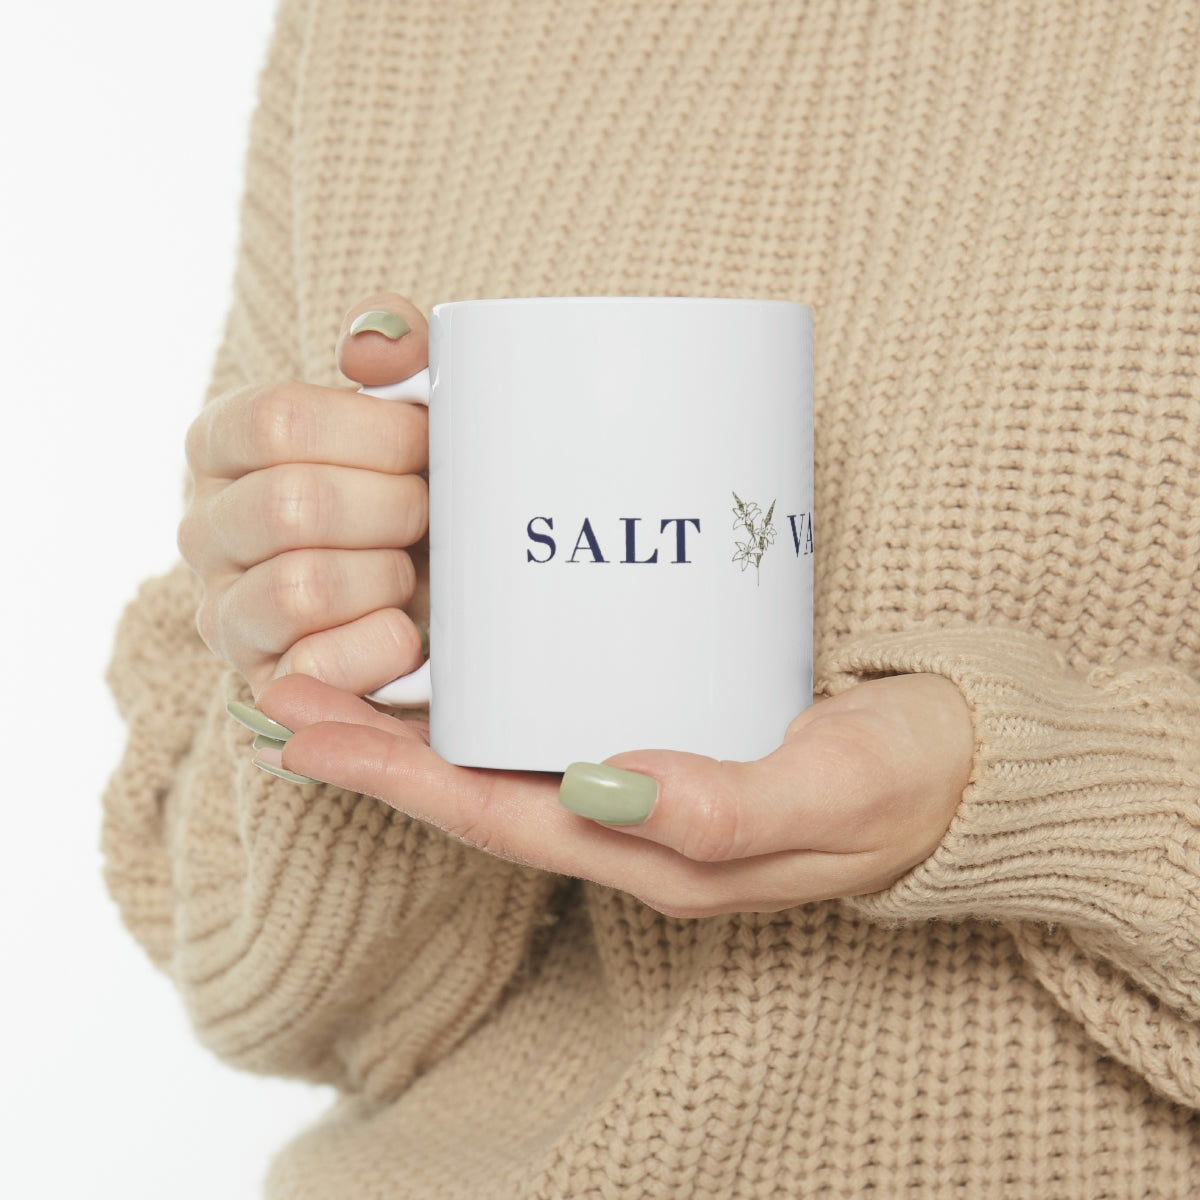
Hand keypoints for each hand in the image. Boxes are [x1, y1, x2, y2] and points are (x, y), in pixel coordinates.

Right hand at [179, 295, 431, 697]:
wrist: (439, 592)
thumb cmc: (416, 488)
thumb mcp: (413, 408)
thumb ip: (397, 349)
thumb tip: (371, 347)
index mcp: (223, 444)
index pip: (278, 421)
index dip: (376, 433)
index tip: (426, 443)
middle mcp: (204, 528)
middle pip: (293, 506)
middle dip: (393, 509)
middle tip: (429, 512)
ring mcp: (225, 612)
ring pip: (300, 588)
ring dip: (386, 577)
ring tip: (409, 571)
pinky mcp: (264, 683)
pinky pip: (316, 668)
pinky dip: (383, 646)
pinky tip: (408, 630)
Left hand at [251, 672, 973, 915]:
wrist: (967, 766)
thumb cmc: (905, 781)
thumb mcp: (832, 792)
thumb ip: (725, 805)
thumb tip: (603, 787)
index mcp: (655, 855)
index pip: (494, 818)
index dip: (392, 778)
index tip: (302, 729)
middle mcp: (633, 826)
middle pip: (477, 791)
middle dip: (375, 749)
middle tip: (286, 688)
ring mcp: (647, 786)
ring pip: (507, 760)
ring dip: (419, 723)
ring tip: (343, 666)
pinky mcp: (671, 733)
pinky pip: (558, 724)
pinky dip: (494, 695)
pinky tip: (469, 651)